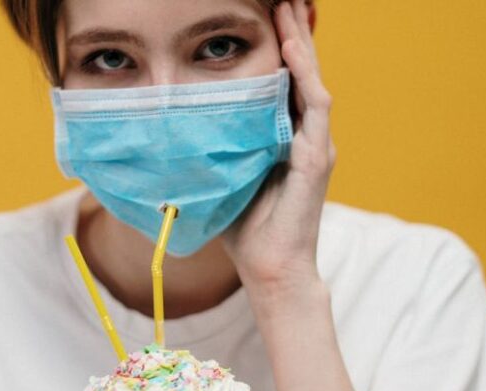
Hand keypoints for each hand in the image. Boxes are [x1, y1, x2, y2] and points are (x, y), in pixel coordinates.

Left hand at [224, 0, 335, 288]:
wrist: (269, 269)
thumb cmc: (244, 227)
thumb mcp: (222, 175)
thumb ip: (212, 147)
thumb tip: (168, 126)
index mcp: (283, 137)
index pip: (283, 82)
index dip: (277, 47)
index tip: (262, 14)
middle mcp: (304, 134)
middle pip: (300, 72)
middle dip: (292, 32)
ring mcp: (315, 145)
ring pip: (311, 81)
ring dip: (301, 43)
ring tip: (289, 7)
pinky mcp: (316, 159)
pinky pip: (314, 108)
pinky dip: (304, 77)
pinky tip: (292, 50)